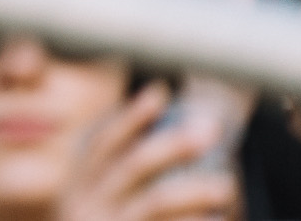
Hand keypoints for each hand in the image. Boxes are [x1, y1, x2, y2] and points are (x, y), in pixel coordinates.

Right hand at [56, 81, 237, 220]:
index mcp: (74, 192)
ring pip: (153, 204)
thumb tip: (154, 132)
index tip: (160, 92)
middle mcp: (85, 211)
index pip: (100, 144)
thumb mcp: (87, 212)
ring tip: (226, 186)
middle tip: (209, 131)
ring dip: (193, 190)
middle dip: (171, 145)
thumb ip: (109, 183)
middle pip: (130, 167)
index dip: (130, 116)